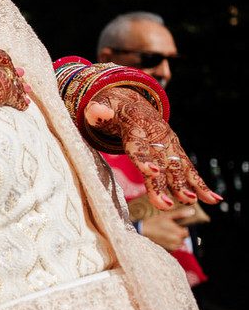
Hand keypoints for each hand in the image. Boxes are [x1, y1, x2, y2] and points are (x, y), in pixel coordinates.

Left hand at [86, 87, 219, 208]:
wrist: (134, 104)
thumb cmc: (114, 111)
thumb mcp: (102, 107)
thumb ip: (98, 111)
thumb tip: (95, 110)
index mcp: (137, 129)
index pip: (139, 146)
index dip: (144, 159)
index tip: (153, 172)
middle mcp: (157, 138)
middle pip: (161, 163)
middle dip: (165, 184)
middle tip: (166, 205)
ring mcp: (170, 146)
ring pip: (179, 168)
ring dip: (187, 186)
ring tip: (194, 201)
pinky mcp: (176, 153)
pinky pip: (189, 170)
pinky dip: (201, 184)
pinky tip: (214, 199)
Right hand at [139, 206, 191, 250]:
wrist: (140, 232)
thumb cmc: (153, 223)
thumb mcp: (166, 216)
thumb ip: (180, 214)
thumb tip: (192, 211)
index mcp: (179, 232)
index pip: (187, 232)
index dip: (181, 229)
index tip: (174, 226)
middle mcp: (177, 241)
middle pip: (183, 238)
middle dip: (177, 234)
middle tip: (167, 229)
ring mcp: (172, 247)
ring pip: (178, 243)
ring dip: (174, 239)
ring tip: (164, 234)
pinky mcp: (166, 251)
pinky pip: (172, 247)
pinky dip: (169, 244)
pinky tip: (162, 239)